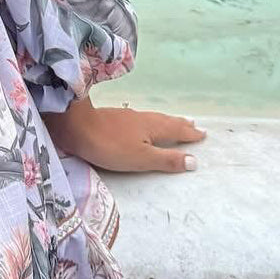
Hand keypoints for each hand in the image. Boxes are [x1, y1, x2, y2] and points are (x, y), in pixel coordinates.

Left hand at [44, 97, 205, 174]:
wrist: (76, 126)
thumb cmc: (110, 145)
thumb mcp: (141, 158)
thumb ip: (167, 159)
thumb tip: (194, 161)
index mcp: (153, 128)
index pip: (177, 131)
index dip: (190, 134)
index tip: (203, 133)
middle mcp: (143, 119)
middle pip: (167, 121)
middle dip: (181, 124)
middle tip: (193, 124)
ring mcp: (127, 117)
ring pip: (153, 119)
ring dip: (166, 121)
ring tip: (174, 122)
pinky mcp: (114, 119)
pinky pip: (141, 119)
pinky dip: (150, 122)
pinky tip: (142, 123)